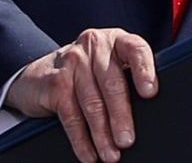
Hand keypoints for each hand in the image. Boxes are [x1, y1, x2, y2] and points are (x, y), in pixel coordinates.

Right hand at [5, 28, 157, 161]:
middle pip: (112, 83)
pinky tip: (89, 153)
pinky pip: (71, 115)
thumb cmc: (88, 72)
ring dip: (102, 134)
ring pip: (92, 103)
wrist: (39, 75)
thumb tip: (152, 109)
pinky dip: (81, 139)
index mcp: (117, 39)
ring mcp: (72, 61)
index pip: (136, 50)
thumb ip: (129, 76)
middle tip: (127, 141)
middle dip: (121, 116)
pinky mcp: (55, 82)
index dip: (144, 71)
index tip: (150, 93)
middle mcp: (95, 45)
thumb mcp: (111, 63)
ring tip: (111, 154)